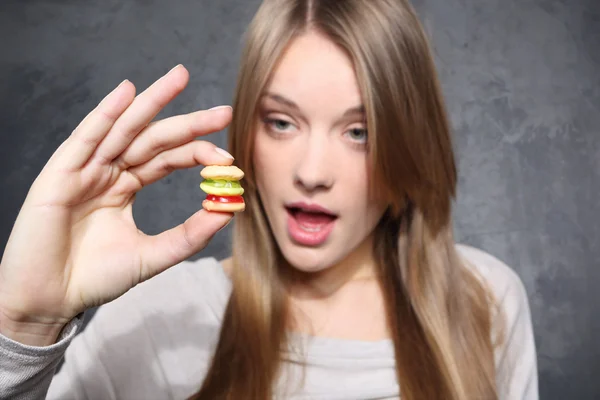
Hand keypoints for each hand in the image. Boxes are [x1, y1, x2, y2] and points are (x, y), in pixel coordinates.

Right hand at [0, 65, 233, 344]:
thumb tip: (229, 210)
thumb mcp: (153, 255)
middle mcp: (106, 172)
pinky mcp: (60, 175)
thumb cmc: (96, 279)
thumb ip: (190, 234)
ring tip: (180, 77)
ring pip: (123, 129)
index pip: (168, 160)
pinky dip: (106, 114)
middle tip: (223, 112)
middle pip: (152, 138)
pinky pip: (86, 138)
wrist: (50, 301)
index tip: (230, 159)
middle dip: (187, 123)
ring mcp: (83, 170)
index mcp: (125, 187)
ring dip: (151, 102)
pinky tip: (129, 92)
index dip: (198, 155)